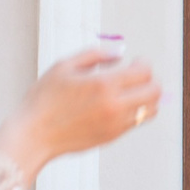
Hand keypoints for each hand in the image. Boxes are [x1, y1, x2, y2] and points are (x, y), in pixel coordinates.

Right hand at [0, 48, 162, 180]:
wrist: (34, 135)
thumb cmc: (44, 98)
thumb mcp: (64, 66)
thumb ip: (94, 54)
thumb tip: (120, 52)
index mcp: (103, 85)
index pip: (144, 72)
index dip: (143, 63)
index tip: (135, 61)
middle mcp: (115, 106)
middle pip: (155, 91)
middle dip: (150, 80)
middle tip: (136, 76)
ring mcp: (116, 124)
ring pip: (151, 110)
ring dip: (147, 97)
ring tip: (130, 91)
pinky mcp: (113, 137)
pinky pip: (137, 122)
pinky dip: (135, 111)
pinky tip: (118, 104)